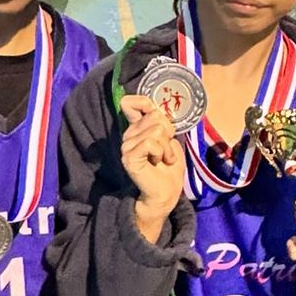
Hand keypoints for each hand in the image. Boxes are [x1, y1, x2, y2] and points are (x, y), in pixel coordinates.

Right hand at [120, 94, 185, 237]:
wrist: (166, 193)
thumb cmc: (169, 167)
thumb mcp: (169, 139)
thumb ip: (161, 122)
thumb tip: (156, 109)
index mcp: (137, 129)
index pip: (132, 103)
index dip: (145, 103)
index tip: (160, 120)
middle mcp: (128, 135)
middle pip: (155, 117)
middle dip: (168, 133)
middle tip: (165, 151)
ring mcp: (127, 146)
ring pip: (156, 130)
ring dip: (166, 147)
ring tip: (163, 159)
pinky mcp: (129, 156)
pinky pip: (151, 143)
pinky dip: (162, 153)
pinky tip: (159, 162)